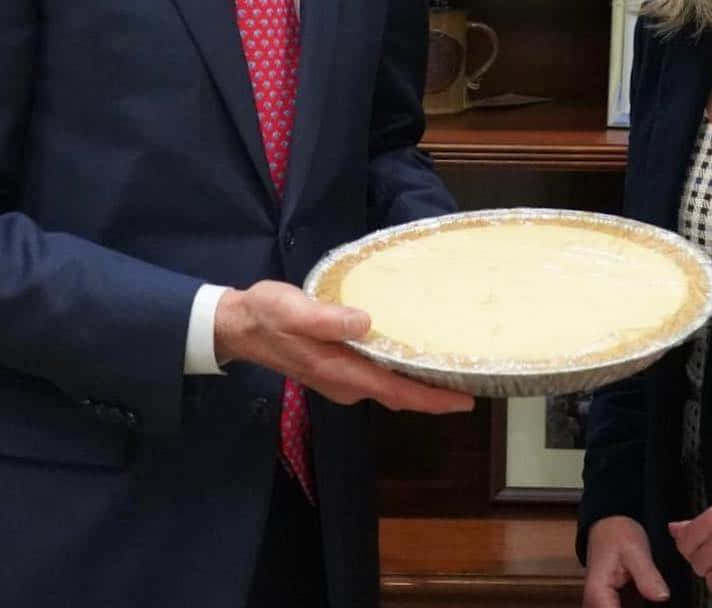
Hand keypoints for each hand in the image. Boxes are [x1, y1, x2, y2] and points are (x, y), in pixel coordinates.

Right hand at [213, 280, 472, 414]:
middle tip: (472, 379)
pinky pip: (378, 377)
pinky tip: (412, 354)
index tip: (466, 400)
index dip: (432, 398)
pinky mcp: (337, 367)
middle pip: (399, 394)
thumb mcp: (294, 310)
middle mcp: (345, 383)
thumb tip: (365, 322)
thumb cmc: (269, 314)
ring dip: (419, 383)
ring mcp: (341, 378)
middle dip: (434, 393)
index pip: (396, 392)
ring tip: (451, 367)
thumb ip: (328, 319)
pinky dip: (400, 372)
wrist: (240, 325)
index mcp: (340, 371)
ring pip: (389, 386)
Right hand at [583, 515, 669, 605]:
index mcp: (599, 596)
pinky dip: (638, 607)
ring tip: (650, 598)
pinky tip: (650, 602)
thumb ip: (647, 575)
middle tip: (656, 598)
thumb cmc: (619, 534)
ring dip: (640, 607)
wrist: (608, 525)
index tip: (656, 605)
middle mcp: (594, 607)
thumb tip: (663, 597)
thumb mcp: (636, 549)